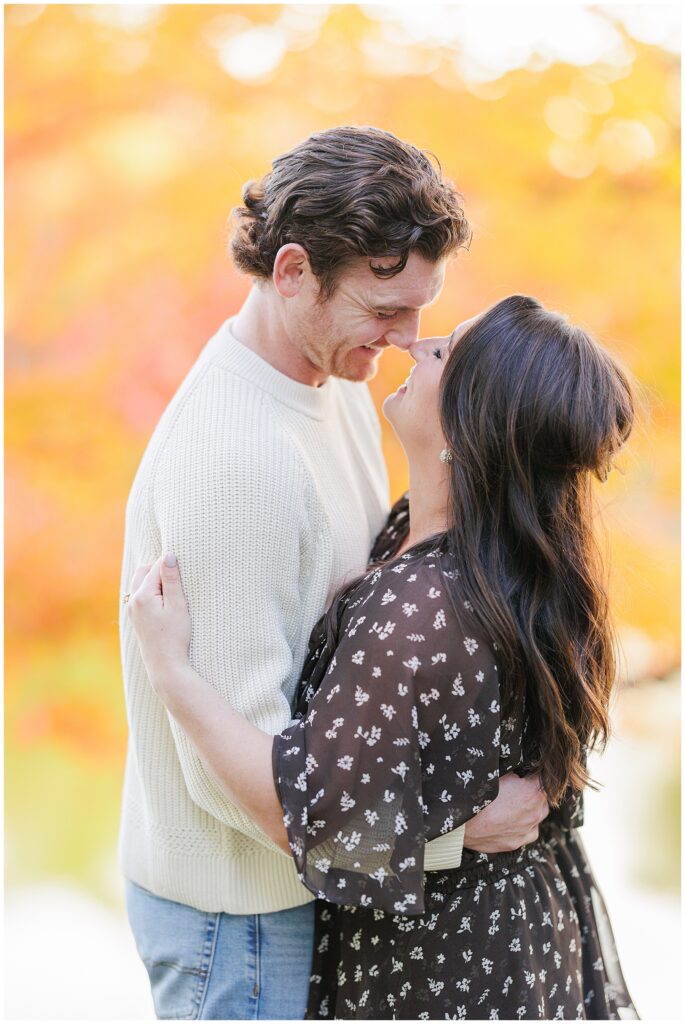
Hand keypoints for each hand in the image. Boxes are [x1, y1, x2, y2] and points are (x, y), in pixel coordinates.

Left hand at [127, 554, 191, 694]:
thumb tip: (168, 556)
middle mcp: (133, 601)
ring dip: (154, 580)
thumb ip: (172, 579)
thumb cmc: (175, 635)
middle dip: (159, 569)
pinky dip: (150, 591)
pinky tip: (163, 601)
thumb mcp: (177, 605)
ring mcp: (132, 610)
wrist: (165, 664)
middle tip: (178, 578)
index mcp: (142, 595)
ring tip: (172, 589)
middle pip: (143, 571)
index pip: (156, 568)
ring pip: (140, 583)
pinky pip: (139, 595)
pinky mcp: (135, 618)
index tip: (184, 567)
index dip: (171, 565)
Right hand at [463, 773, 548, 852]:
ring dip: (532, 810)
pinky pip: (529, 833)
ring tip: (515, 805)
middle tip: (518, 788)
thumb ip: (514, 773)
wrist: (462, 822)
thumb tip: (519, 773)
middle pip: (544, 799)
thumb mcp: (498, 775)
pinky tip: (514, 821)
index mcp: (533, 791)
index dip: (534, 774)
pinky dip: (525, 826)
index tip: (527, 773)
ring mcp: (527, 829)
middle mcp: (535, 812)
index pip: (544, 778)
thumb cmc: (478, 795)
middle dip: (534, 792)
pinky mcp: (516, 843)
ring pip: (538, 816)